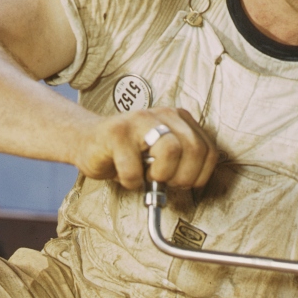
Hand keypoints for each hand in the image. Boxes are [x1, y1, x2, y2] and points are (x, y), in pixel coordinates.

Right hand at [74, 106, 219, 190]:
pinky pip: (134, 169)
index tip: (184, 183)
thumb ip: (183, 162)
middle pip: (194, 149)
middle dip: (183, 176)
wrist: (88, 142)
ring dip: (161, 175)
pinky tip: (126, 176)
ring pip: (171, 151)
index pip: (209, 150)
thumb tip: (195, 183)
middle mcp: (163, 114)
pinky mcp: (116, 133)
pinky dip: (131, 182)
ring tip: (146, 176)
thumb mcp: (163, 155)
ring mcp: (139, 121)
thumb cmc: (128, 153)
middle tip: (165, 182)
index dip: (200, 175)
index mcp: (179, 119)